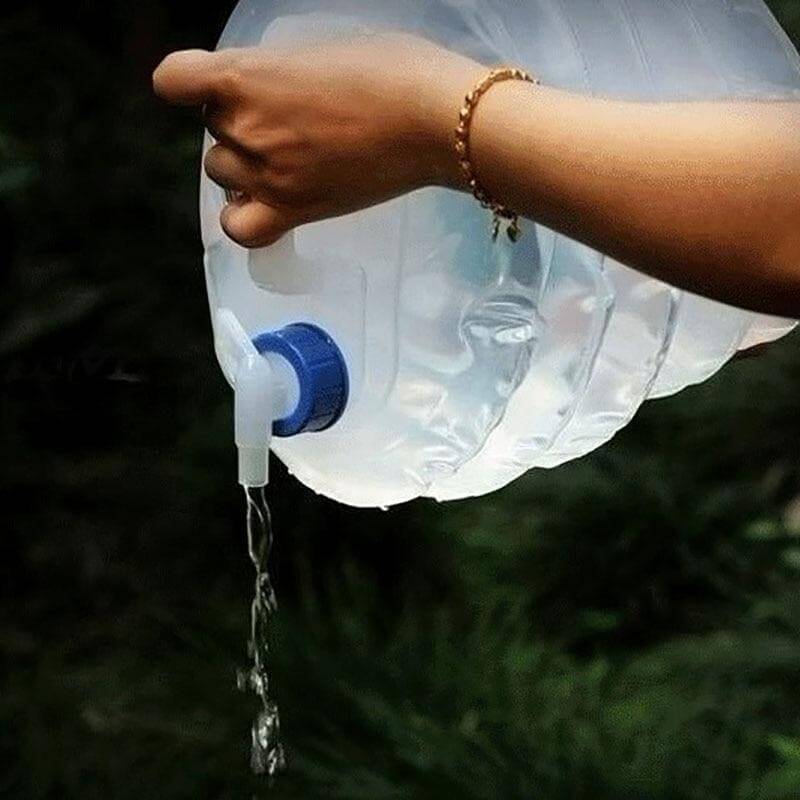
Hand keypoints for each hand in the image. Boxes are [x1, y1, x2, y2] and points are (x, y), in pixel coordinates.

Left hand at [153, 33, 480, 246]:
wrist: (433, 120)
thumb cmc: (391, 70)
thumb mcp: (320, 50)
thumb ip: (277, 71)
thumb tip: (269, 90)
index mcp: (245, 76)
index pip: (174, 80)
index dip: (191, 83)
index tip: (216, 87)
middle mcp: (247, 128)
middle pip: (212, 130)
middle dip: (239, 123)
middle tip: (287, 121)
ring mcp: (268, 175)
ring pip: (221, 174)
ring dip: (244, 166)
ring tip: (287, 159)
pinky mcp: (295, 211)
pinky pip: (240, 229)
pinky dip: (243, 218)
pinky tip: (264, 204)